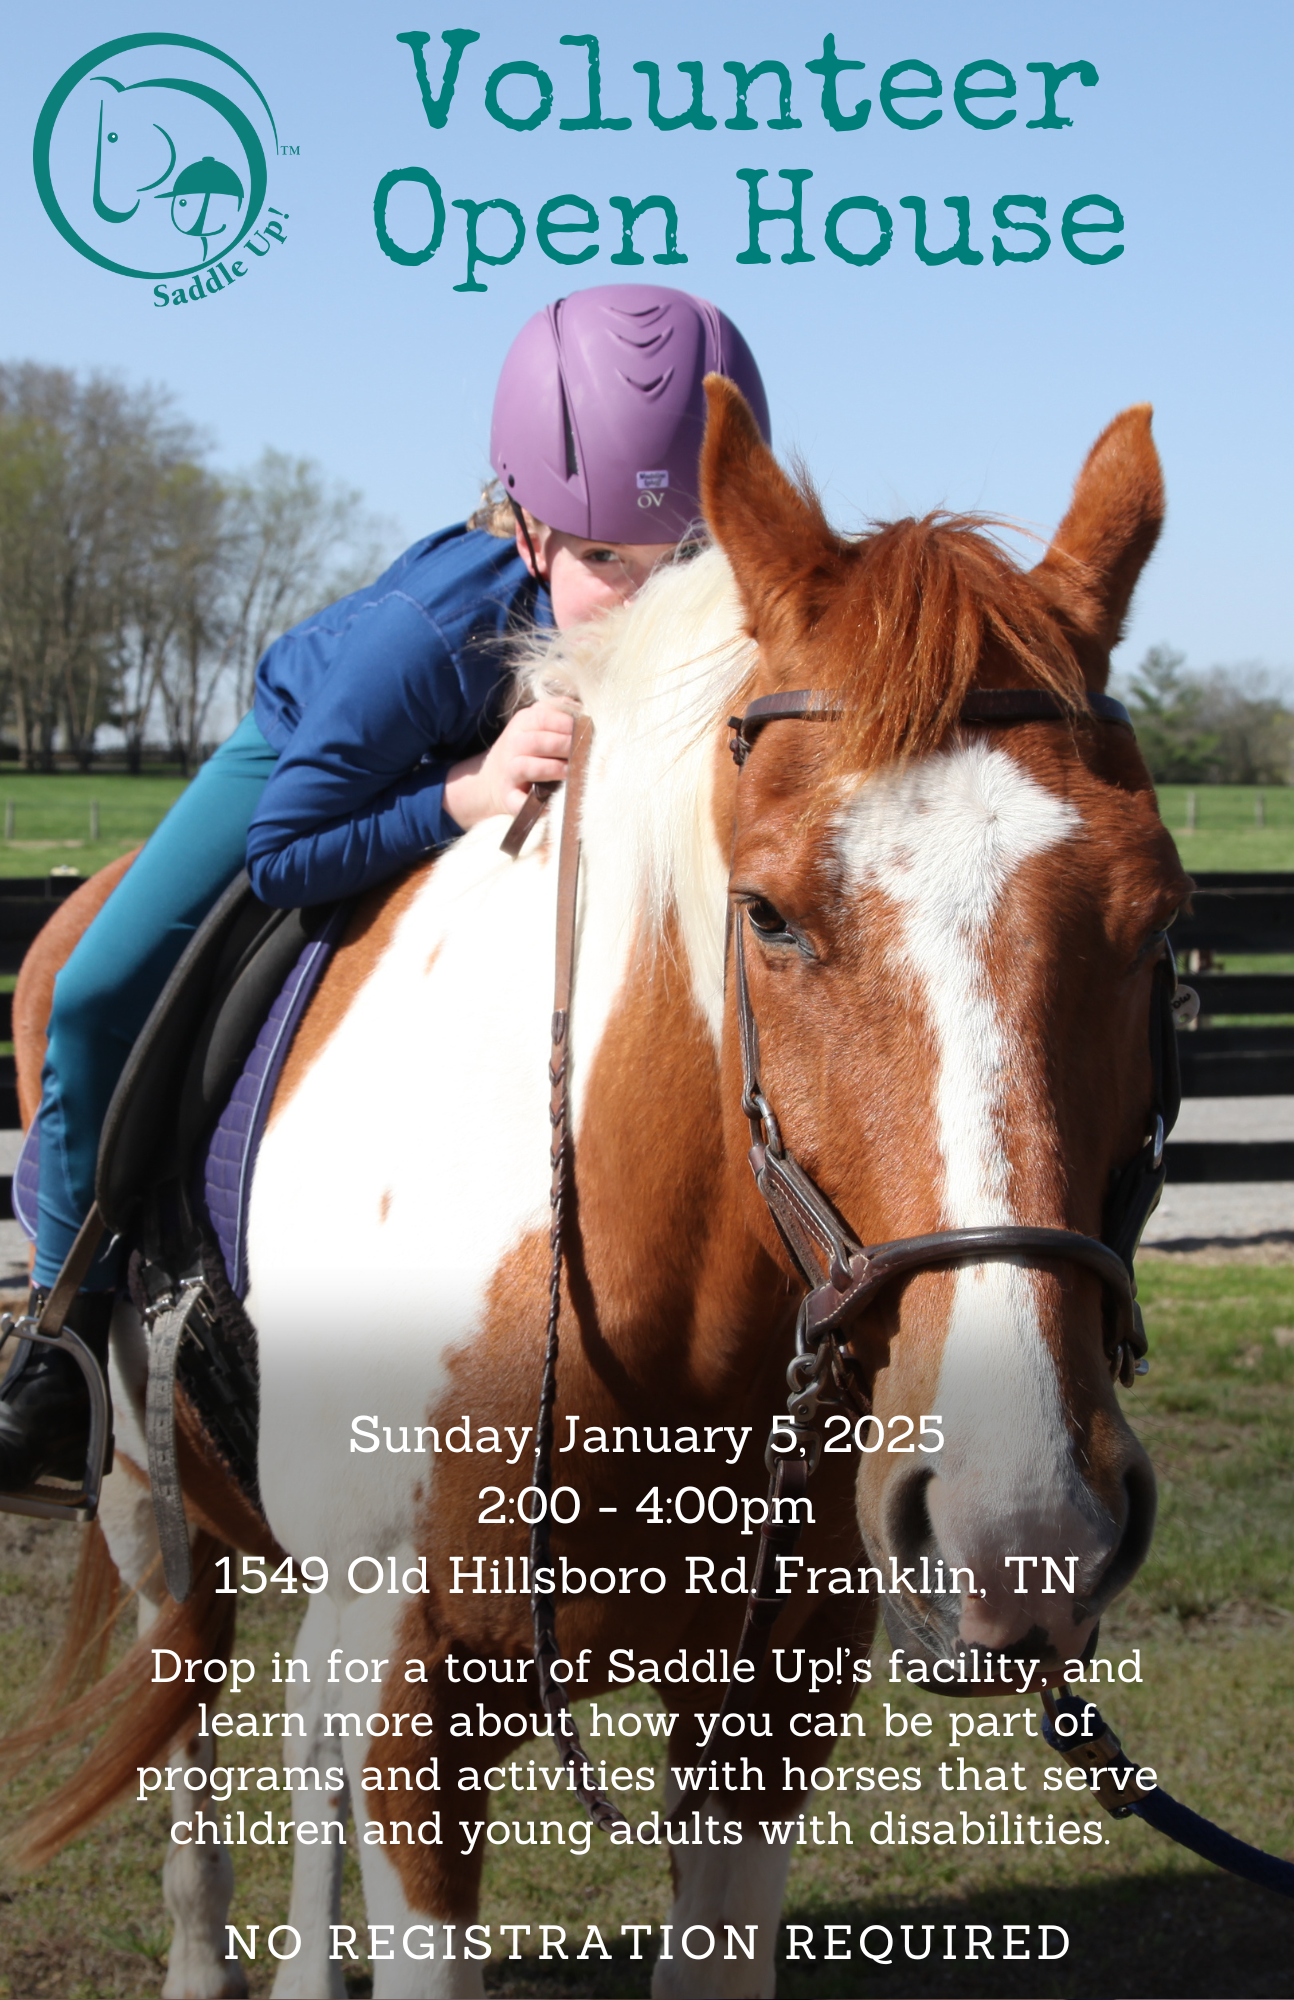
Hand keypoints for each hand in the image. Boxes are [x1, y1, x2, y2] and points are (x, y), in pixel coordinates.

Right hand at [443, 702, 574, 830]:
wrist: (496, 779)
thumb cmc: (530, 749)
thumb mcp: (539, 724)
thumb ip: (559, 712)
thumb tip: (582, 709)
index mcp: (523, 723)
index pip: (543, 716)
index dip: (566, 722)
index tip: (587, 729)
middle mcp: (513, 745)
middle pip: (536, 741)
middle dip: (563, 745)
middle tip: (584, 752)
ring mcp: (509, 772)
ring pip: (525, 766)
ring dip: (551, 769)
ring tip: (571, 773)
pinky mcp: (508, 797)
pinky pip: (517, 801)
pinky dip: (532, 804)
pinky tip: (552, 806)